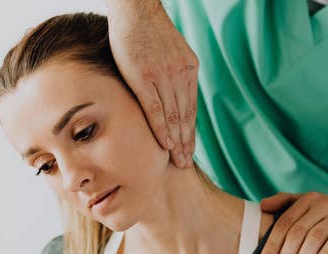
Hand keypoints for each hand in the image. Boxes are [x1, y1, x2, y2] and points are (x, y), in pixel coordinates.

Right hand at [107, 0, 198, 167]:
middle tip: (187, 163)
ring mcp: (163, 77)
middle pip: (186, 116)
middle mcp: (180, 75)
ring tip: (178, 160)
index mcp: (189, 69)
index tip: (191, 148)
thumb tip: (173, 94)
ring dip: (177, 141)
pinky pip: (155, 109)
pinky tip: (165, 144)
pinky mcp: (144, 78)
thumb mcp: (172, 52)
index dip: (191, 131)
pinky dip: (162, 129)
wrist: (136, 10)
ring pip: (174, 116)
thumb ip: (175, 74)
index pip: (192, 108)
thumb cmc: (149, 32)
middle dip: (187, 142)